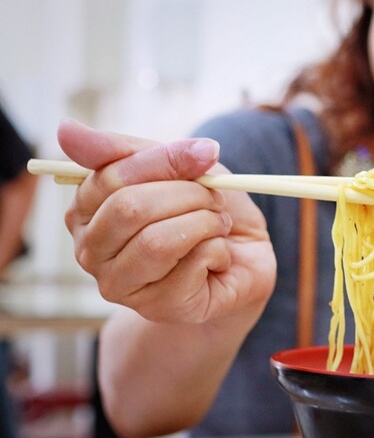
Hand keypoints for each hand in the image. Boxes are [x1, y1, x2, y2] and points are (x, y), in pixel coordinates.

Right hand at [59, 119, 275, 323]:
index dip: (164, 161)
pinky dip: (218, 249)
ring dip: (205, 222)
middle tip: (214, 197)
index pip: (111, 177)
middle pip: (131, 208)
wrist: (244, 260)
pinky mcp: (158, 307)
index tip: (204, 154)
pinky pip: (191, 265)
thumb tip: (65, 129)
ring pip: (158, 241)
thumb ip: (124, 151)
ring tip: (218, 223)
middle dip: (188, 194)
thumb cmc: (201, 210)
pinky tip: (219, 255)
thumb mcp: (173, 169)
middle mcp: (91, 252)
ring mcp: (120, 286)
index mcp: (86, 211)